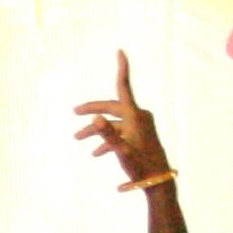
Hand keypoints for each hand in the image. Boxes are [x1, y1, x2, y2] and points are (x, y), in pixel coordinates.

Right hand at [74, 51, 169, 187]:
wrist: (157, 181)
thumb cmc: (140, 165)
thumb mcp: (121, 150)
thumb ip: (107, 134)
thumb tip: (96, 119)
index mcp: (135, 115)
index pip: (124, 86)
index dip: (122, 68)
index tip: (120, 51)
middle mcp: (138, 117)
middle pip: (112, 107)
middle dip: (92, 110)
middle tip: (75, 113)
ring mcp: (139, 127)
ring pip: (114, 122)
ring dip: (96, 130)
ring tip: (78, 139)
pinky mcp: (139, 137)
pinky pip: (120, 132)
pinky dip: (107, 140)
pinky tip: (96, 153)